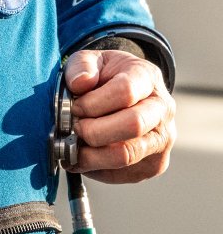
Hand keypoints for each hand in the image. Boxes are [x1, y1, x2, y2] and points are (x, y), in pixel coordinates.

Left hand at [65, 49, 175, 183]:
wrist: (126, 93)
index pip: (126, 92)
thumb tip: (79, 84)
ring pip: (127, 155)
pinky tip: (82, 156)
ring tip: (71, 146)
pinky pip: (122, 173)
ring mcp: (162, 140)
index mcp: (148, 77)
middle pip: (133, 126)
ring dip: (91, 155)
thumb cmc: (104, 76)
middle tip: (73, 129)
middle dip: (93, 131)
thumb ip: (81, 66)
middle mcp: (162, 110)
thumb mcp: (90, 59)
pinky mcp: (154, 165)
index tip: (74, 107)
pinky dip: (95, 169)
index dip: (94, 103)